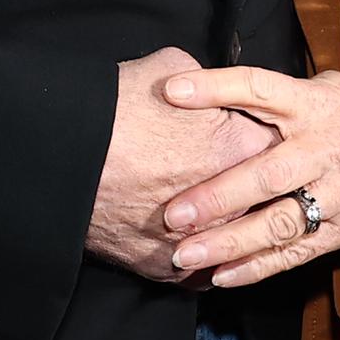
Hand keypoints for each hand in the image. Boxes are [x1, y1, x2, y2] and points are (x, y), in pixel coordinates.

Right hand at [85, 49, 274, 281]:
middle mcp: (231, 202)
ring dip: (230, 231)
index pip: (277, 147)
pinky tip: (195, 246)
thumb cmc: (116, 107)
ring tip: (220, 217)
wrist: (62, 153)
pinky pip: (198, 271)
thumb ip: (208, 83)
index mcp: (242, 147)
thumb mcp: (172, 67)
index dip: (268, 139)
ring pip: (233, 243)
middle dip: (258, 191)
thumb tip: (210, 88)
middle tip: (247, 180)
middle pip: (264, 201)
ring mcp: (200, 241)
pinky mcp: (166, 267)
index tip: (258, 138)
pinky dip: (198, 260)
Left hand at [160, 65, 339, 287]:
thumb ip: (269, 95)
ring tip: (185, 254)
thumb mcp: (318, 88)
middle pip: (268, 173)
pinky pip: (296, 252)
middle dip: (219, 196)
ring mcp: (336, 192)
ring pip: (280, 221)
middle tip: (174, 213)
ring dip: (231, 241)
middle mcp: (323, 148)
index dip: (217, 88)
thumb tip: (199, 85)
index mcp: (312, 105)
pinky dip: (257, 266)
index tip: (173, 92)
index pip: (260, 88)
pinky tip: (220, 276)